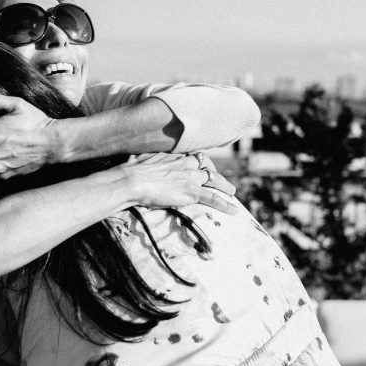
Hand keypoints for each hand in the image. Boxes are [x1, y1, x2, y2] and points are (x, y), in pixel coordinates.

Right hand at [117, 153, 238, 214]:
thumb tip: (136, 161)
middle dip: (215, 173)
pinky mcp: (191, 192)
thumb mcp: (141, 160)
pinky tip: (234, 210)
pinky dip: (225, 204)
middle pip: (207, 166)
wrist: (132, 180)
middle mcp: (186, 164)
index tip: (202, 167)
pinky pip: (213, 198)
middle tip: (220, 180)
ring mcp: (190, 178)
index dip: (200, 163)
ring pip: (214, 180)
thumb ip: (146, 161)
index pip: (193, 157)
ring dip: (225, 186)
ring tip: (232, 192)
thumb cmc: (131, 171)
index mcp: (174, 156)